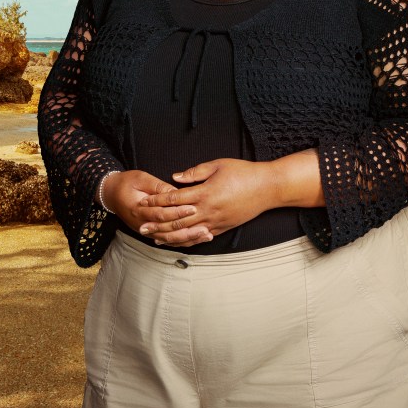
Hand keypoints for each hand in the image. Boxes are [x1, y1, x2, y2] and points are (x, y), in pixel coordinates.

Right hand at [101, 170, 212, 245]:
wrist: (111, 194)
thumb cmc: (126, 183)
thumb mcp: (140, 178)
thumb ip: (157, 186)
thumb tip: (175, 191)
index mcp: (139, 210)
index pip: (161, 213)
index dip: (177, 212)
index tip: (193, 208)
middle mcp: (143, 224)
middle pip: (168, 230)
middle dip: (188, 229)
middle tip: (205, 227)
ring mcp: (146, 231)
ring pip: (169, 239)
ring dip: (188, 238)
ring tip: (206, 236)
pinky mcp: (151, 233)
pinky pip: (168, 240)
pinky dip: (182, 241)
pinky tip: (196, 239)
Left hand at [137, 158, 276, 246]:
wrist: (267, 188)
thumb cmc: (244, 173)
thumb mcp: (218, 165)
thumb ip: (194, 173)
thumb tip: (174, 178)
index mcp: (205, 193)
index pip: (174, 199)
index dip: (157, 200)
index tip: (144, 200)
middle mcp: (208, 211)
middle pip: (175, 220)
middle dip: (156, 222)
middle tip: (140, 225)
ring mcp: (215, 222)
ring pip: (186, 233)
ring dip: (167, 236)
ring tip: (152, 238)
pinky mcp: (221, 228)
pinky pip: (199, 238)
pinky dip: (184, 241)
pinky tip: (175, 242)